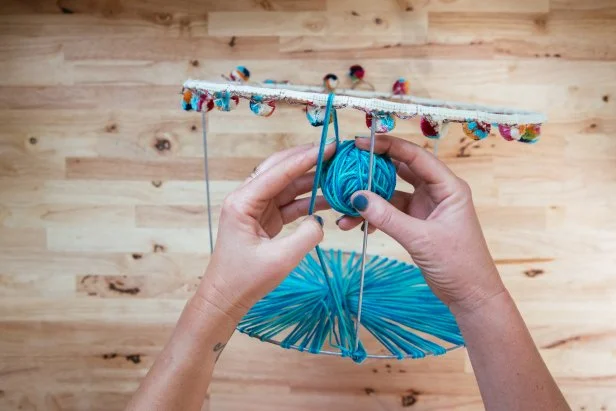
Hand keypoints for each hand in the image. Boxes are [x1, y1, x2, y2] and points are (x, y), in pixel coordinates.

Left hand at [197, 143, 334, 321]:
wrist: (225, 298)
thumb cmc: (245, 280)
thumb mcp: (281, 260)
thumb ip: (307, 235)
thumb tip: (320, 219)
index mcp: (242, 202)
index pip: (278, 172)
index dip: (305, 158)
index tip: (329, 147)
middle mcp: (246, 199)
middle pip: (280, 170)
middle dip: (307, 159)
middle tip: (334, 151)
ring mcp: (255, 208)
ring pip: (286, 185)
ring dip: (311, 180)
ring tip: (337, 174)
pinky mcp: (264, 218)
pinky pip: (289, 202)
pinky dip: (308, 200)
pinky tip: (329, 199)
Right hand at [338, 135, 504, 315]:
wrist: (470, 296)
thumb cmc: (459, 264)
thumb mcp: (421, 239)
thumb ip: (388, 217)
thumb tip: (357, 197)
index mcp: (448, 186)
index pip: (415, 156)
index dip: (388, 146)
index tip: (361, 143)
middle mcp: (436, 191)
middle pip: (400, 170)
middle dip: (373, 169)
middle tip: (347, 167)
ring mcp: (425, 207)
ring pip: (391, 193)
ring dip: (369, 200)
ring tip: (345, 207)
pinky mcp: (416, 223)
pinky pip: (389, 212)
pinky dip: (374, 216)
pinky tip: (356, 224)